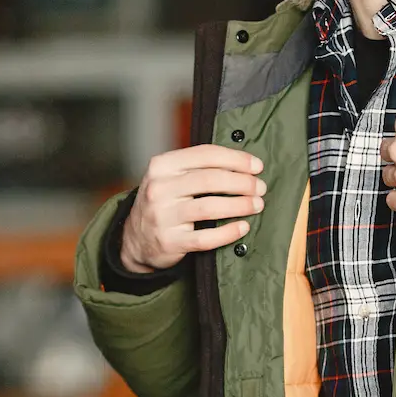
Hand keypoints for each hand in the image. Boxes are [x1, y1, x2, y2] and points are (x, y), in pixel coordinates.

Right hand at [121, 145, 264, 272]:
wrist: (135, 238)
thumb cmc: (163, 202)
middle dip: (242, 182)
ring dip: (239, 205)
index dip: (236, 159)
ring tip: (257, 205)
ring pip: (209, 207)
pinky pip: (205, 238)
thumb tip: (244, 164)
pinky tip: (243, 227)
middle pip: (210, 179)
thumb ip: (198, 167)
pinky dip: (228, 232)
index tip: (257, 166)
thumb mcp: (170, 176)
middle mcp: (159, 188)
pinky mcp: (169, 241)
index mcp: (162, 165)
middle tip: (260, 188)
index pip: (205, 155)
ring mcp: (162, 216)